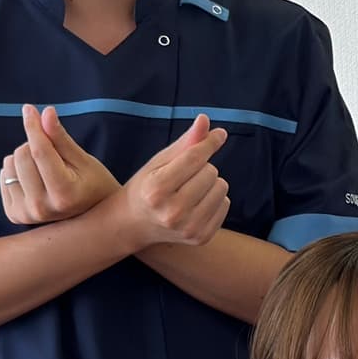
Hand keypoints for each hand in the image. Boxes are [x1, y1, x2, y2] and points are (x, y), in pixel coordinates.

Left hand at [0, 104, 120, 227]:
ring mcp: (26, 214)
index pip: (40, 151)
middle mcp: (42, 207)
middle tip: (53, 152)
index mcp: (63, 193)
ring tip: (44, 168)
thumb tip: (45, 113)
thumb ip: (61, 138)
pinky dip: (17, 170)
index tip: (29, 109)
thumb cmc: (94, 185)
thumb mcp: (83, 160)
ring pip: (10, 164)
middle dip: (35, 144)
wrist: (94, 220)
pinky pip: (4, 176)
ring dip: (25, 157)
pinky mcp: (15, 215)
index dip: (34, 126)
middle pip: (22, 155)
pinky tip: (34, 178)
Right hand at [110, 117, 231, 250]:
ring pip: (221, 187)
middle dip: (202, 168)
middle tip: (184, 177)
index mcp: (157, 189)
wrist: (132, 224)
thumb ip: (185, 143)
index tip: (219, 135)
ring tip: (190, 190)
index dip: (209, 143)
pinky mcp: (200, 238)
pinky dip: (215, 200)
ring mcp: (187, 228)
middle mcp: (172, 212)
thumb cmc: (146, 186)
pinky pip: (225, 204)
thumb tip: (206, 121)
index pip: (195, 159)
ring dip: (210, 183)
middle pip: (211, 172)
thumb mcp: (159, 162)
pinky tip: (195, 204)